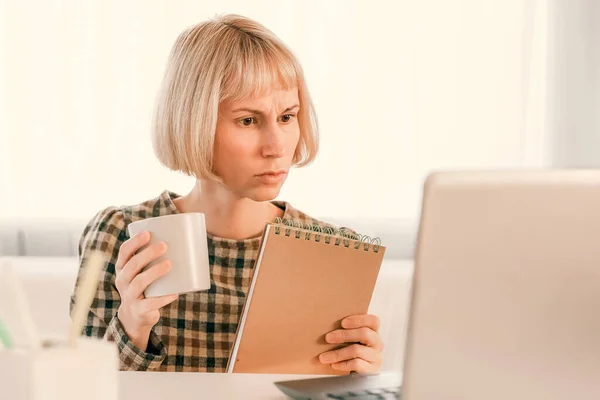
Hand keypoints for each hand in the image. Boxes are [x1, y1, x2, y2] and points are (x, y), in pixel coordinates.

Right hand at [114, 231, 177, 350]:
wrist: (135, 317)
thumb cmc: (145, 286)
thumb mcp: (142, 272)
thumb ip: (153, 259)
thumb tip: (183, 239)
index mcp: (123, 268)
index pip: (124, 252)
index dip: (134, 242)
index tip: (147, 233)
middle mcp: (122, 281)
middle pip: (133, 265)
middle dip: (148, 254)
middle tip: (164, 245)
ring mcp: (129, 297)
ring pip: (139, 282)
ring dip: (154, 272)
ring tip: (169, 264)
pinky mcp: (139, 310)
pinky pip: (150, 304)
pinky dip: (162, 298)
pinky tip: (174, 293)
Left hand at [319, 314, 383, 373]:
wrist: (359, 377)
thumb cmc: (352, 353)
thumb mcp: (351, 340)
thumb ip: (345, 331)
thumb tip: (326, 325)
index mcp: (373, 332)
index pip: (373, 321)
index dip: (359, 320)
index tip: (343, 323)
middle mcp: (377, 343)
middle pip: (364, 334)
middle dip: (344, 335)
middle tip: (328, 338)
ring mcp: (376, 357)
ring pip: (357, 350)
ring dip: (338, 353)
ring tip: (324, 357)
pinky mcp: (372, 370)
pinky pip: (356, 364)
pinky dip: (342, 364)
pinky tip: (334, 364)